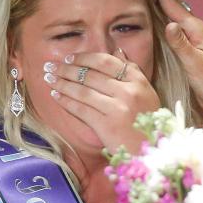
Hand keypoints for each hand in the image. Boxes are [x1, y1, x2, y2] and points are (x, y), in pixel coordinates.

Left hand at [43, 51, 159, 153]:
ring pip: (83, 90)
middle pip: (91, 75)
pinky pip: (81, 109)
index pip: (106, 62)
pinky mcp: (106, 125)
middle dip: (67, 69)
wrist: (153, 151)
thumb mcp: (147, 92)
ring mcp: (117, 108)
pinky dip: (66, 101)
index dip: (84, 58)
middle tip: (51, 66)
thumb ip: (133, 70)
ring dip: (62, 83)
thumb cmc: (148, 122)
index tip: (69, 58)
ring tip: (49, 78)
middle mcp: (128, 91)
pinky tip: (55, 96)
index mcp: (138, 81)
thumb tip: (117, 50)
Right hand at [158, 0, 202, 115]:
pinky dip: (160, 19)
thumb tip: (168, 24)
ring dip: (158, 3)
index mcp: (195, 28)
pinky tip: (152, 19)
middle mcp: (193, 29)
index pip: (173, 4)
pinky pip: (171, 27)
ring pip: (170, 15)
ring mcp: (191, 38)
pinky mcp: (187, 47)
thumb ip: (181, 44)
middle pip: (171, 5)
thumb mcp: (195, 64)